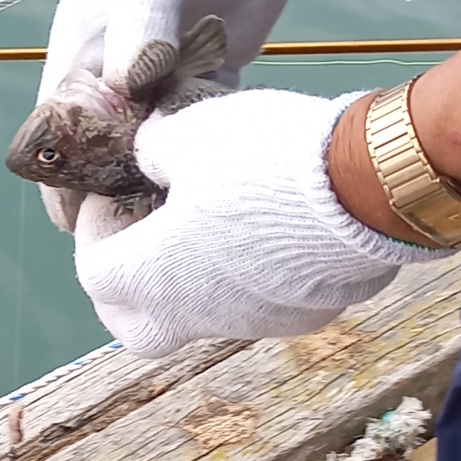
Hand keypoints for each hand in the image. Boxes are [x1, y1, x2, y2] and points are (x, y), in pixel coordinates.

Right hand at [36, 0, 329, 227]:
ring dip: (159, 180)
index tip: (72, 223)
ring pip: (154, 144)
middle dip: (111, 190)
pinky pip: (199, 129)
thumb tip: (129, 86)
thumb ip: (139, 31)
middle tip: (129, 240)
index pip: (58, 126)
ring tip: (173, 232)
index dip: (61, 176)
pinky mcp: (209, 74)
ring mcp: (163, 74)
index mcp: (83, 48)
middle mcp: (118, 67)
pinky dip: (202, 157)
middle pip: (105, 146)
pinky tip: (217, 195)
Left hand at [73, 88, 446, 354]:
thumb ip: (155, 148)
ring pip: (200, 319)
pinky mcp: (302, 319)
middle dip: (126, 292)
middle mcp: (197, 313)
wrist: (368, 188)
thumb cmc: (265, 157)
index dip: (92, 232)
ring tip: (209, 224)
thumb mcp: (192, 130)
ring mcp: (252, 322)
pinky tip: (266, 233)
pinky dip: (246, 281)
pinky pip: (257, 308)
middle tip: (138, 243)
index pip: (93, 274)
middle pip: (135, 330)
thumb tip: (150, 154)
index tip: (111, 194)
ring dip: (190, 282)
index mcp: (155, 274)